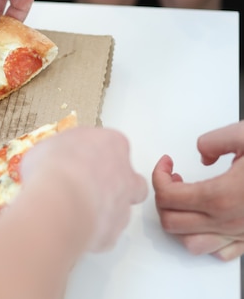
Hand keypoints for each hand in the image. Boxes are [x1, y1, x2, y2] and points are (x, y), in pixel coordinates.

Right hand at [22, 127, 147, 251]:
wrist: (58, 202)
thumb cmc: (54, 167)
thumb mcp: (43, 148)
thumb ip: (56, 155)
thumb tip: (47, 163)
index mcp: (111, 144)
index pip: (111, 145)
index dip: (93, 155)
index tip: (75, 160)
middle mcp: (124, 174)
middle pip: (130, 180)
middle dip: (113, 185)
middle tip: (86, 187)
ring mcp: (122, 205)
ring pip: (120, 209)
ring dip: (100, 210)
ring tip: (71, 210)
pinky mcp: (113, 232)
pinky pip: (104, 232)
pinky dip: (90, 231)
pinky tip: (69, 227)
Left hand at [153, 121, 243, 260]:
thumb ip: (214, 141)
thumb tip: (203, 152)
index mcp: (221, 196)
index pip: (167, 197)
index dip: (159, 176)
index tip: (167, 163)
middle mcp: (228, 221)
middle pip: (171, 222)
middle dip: (164, 199)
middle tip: (173, 179)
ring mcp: (240, 234)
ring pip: (191, 243)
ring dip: (180, 222)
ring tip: (187, 199)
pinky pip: (220, 251)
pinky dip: (205, 238)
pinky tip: (209, 217)